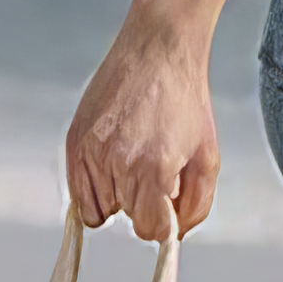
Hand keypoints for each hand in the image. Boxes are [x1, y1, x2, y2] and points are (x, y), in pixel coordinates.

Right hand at [66, 2, 219, 242]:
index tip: (167, 201)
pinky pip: (78, 194)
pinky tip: (112, 163)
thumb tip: (173, 233)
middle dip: (143, 202)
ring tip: (132, 159)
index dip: (162, 219)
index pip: (150, 229)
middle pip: (127, 218)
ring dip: (117, 194)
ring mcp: (91, 150)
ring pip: (100, 209)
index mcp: (153, 167)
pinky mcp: (74, 141)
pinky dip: (93, 188)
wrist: (159, 47)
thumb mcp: (207, 157)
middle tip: (153, 167)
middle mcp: (117, 161)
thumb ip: (196, 206)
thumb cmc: (185, 98)